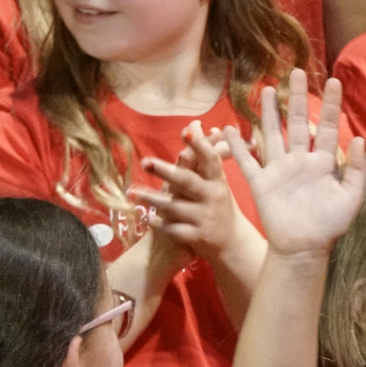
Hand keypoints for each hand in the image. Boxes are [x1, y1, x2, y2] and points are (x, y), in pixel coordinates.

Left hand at [129, 123, 246, 265]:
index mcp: (217, 181)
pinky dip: (159, 225)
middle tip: (146, 161)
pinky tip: (145, 218)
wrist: (233, 243)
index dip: (199, 145)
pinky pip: (175, 231)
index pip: (210, 159)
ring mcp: (205, 218)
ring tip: (132, 192)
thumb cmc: (218, 204)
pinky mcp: (198, 237)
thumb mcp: (215, 180)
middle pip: (187, 182)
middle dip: (166, 172)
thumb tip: (194, 123)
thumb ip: (204, 154)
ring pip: (175, 207)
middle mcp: (213, 198)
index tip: (186, 131)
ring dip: (153, 200)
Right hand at [222, 70, 365, 256]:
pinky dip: (237, 145)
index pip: (327, 127)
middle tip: (296, 72)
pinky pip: (247, 160)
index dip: (331, 105)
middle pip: (298, 123)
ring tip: (268, 89)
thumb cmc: (329, 228)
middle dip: (298, 98)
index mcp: (322, 164)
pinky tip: (230, 128)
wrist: (303, 250)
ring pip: (273, 134)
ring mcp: (279, 170)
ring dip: (270, 113)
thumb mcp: (350, 199)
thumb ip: (356, 170)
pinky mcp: (260, 183)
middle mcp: (300, 162)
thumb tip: (358, 139)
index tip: (334, 81)